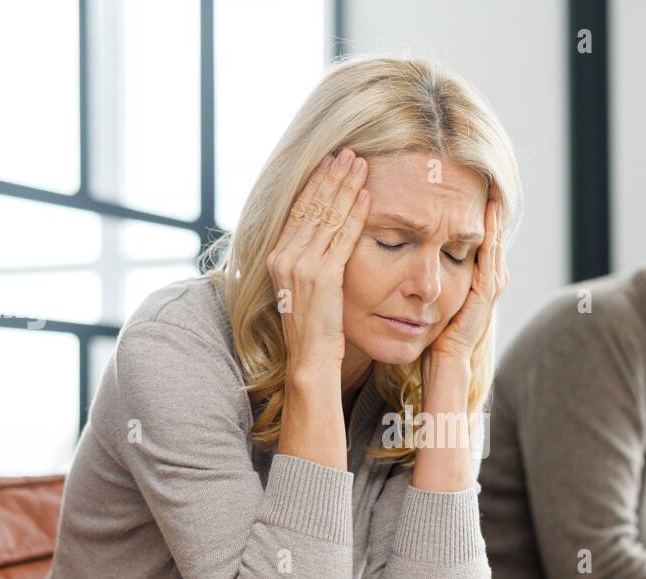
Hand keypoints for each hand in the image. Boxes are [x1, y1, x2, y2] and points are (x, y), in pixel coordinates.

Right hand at [265, 148, 370, 381]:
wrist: (309, 359)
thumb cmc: (313, 329)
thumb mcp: (302, 289)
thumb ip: (307, 263)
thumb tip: (318, 240)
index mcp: (278, 257)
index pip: (298, 210)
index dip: (315, 184)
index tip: (329, 162)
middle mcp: (285, 257)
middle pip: (311, 205)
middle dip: (332, 176)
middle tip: (349, 152)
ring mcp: (301, 266)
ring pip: (327, 215)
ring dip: (346, 186)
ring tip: (361, 164)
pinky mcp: (322, 276)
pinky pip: (343, 236)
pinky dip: (356, 213)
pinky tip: (367, 195)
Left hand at [427, 194, 507, 363]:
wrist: (444, 362)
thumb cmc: (435, 334)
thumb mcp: (434, 298)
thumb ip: (432, 277)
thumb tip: (414, 254)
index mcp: (476, 280)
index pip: (480, 242)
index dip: (479, 219)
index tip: (473, 193)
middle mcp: (487, 282)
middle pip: (492, 240)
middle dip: (492, 214)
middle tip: (491, 184)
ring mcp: (489, 288)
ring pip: (494, 246)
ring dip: (495, 221)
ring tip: (493, 195)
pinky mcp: (484, 295)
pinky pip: (490, 259)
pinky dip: (492, 239)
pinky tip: (489, 220)